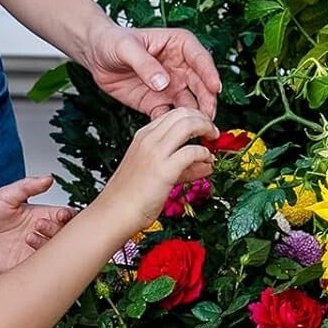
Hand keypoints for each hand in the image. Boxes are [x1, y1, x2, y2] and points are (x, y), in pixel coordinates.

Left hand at [0, 176, 77, 278]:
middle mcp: (41, 233)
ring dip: (48, 242)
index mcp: (41, 215)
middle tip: (40, 224)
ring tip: (29, 236)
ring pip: (56, 251)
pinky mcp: (25, 266)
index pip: (66, 217)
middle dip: (59, 229)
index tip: (62, 214)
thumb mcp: (5, 195)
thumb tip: (48, 178)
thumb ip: (27, 186)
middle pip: (66, 234)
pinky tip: (27, 247)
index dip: (70, 216)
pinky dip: (41, 258)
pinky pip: (42, 266)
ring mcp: (34, 251)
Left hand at [82, 26, 221, 118]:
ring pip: (190, 103)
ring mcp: (171, 86)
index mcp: (178, 45)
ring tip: (197, 130)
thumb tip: (163, 82)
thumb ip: (145, 64)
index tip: (214, 87)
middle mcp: (180, 67)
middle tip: (208, 116)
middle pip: (200, 85)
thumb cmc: (113, 41)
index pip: (200, 58)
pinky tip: (174, 133)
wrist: (96, 55)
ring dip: (195, 117)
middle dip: (207, 100)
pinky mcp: (158, 102)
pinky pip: (170, 115)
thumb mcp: (126, 47)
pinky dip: (173, 126)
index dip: (209, 73)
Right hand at [100, 108, 216, 230]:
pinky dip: (204, 153)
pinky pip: (191, 152)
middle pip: (182, 114)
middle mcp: (148, 139)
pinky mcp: (164, 170)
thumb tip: (207, 164)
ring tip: (213, 139)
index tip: (204, 126)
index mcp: (143, 136)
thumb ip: (183, 166)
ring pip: (188, 125)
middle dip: (203, 118)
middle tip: (213, 131)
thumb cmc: (130, 196)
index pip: (173, 114)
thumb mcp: (156, 172)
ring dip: (206, 129)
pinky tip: (208, 161)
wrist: (114, 213)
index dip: (193, 117)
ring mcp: (155, 153)